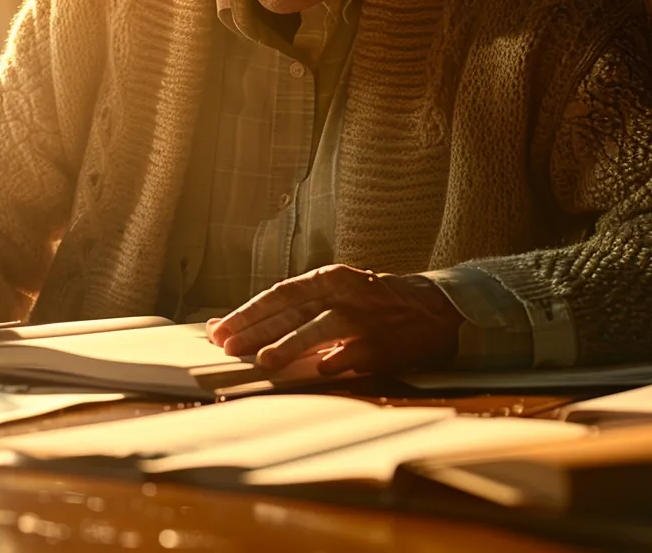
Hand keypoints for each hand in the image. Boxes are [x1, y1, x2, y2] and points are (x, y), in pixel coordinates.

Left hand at [207, 265, 463, 375]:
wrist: (433, 308)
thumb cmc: (371, 304)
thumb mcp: (332, 298)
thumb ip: (286, 314)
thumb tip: (228, 328)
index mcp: (326, 280)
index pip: (278, 297)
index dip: (247, 314)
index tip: (218, 330)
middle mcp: (342, 294)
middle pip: (292, 311)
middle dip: (258, 330)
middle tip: (228, 347)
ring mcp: (363, 318)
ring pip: (322, 327)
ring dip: (293, 343)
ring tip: (265, 361)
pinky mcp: (384, 343)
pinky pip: (357, 352)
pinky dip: (339, 361)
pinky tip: (321, 371)